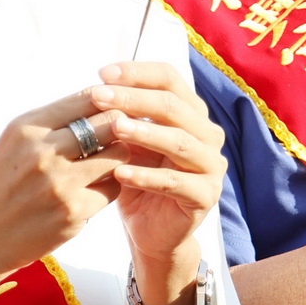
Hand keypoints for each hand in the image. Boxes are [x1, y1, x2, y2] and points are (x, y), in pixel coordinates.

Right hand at [0, 88, 125, 304]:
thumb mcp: (13, 145)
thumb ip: (53, 125)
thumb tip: (103, 105)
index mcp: (26, 128)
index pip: (88, 98)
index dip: (108, 102)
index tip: (113, 112)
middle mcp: (42, 151)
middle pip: (110, 124)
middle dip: (119, 130)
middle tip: (116, 140)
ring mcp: (59, 184)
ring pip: (118, 157)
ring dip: (117, 160)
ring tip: (101, 167)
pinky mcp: (72, 213)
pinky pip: (111, 190)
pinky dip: (106, 190)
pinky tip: (87, 194)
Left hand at [86, 62, 226, 304]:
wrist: (148, 231)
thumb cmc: (135, 177)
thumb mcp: (124, 142)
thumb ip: (118, 116)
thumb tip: (94, 87)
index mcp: (190, 112)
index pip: (169, 79)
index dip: (137, 73)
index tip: (102, 73)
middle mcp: (207, 134)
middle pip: (174, 106)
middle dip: (134, 99)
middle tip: (99, 97)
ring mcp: (211, 165)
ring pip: (181, 142)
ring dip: (145, 133)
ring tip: (113, 129)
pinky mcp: (206, 196)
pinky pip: (177, 182)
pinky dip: (147, 176)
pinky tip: (119, 173)